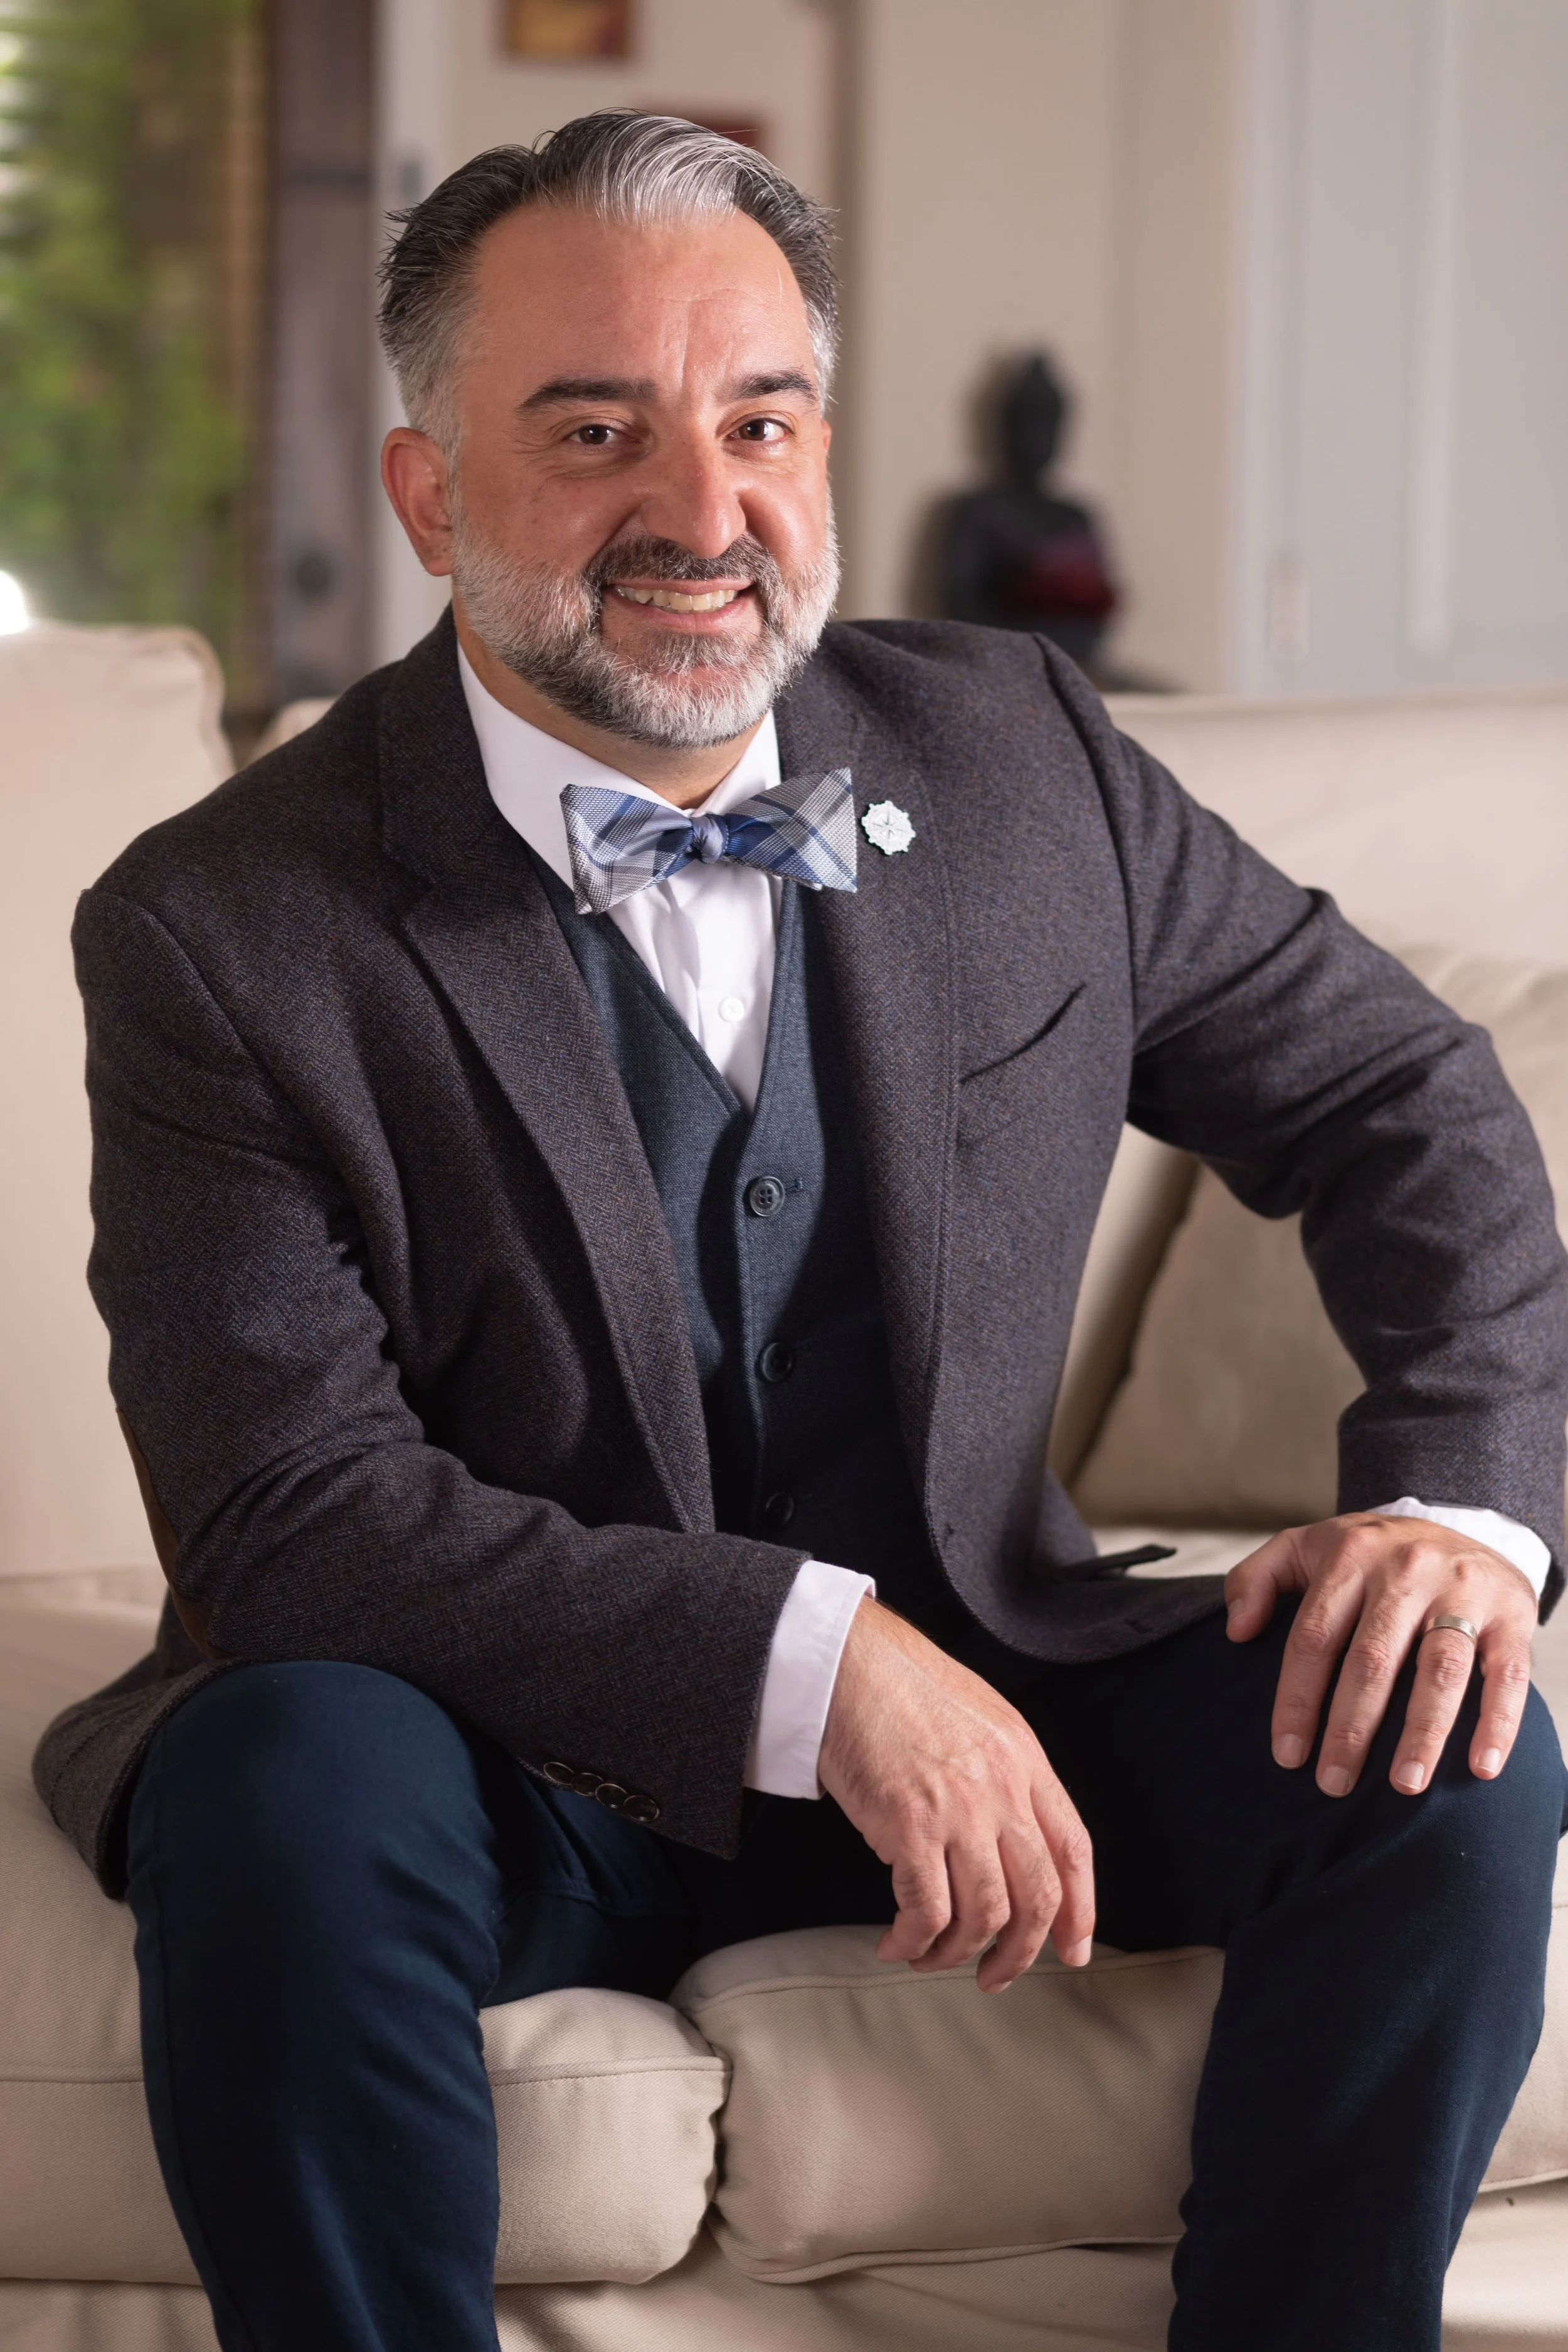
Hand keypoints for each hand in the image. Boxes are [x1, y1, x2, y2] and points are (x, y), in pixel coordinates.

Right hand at [817, 1597, 1093, 1990]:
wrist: (849, 1663)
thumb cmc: (903, 1687)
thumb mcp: (982, 1720)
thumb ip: (1005, 1775)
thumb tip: (1010, 1839)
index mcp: (1025, 1761)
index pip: (1074, 1850)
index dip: (1080, 1911)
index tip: (1072, 1950)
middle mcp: (1003, 1790)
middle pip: (1037, 1897)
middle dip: (1019, 1954)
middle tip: (994, 1976)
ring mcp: (959, 1810)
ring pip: (984, 1915)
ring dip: (957, 1953)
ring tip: (929, 1956)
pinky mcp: (910, 1826)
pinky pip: (927, 1912)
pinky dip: (913, 1941)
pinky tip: (895, 1943)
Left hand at [1225, 1514, 1537, 1797]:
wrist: (1460, 1523)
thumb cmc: (1371, 1553)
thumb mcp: (1305, 1545)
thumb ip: (1256, 1579)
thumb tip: (1236, 1631)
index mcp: (1350, 1557)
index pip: (1314, 1637)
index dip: (1298, 1699)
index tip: (1287, 1755)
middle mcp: (1406, 1571)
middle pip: (1373, 1659)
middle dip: (1350, 1728)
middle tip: (1333, 1784)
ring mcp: (1461, 1592)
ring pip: (1439, 1669)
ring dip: (1421, 1732)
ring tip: (1403, 1785)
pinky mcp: (1510, 1615)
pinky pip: (1506, 1674)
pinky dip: (1497, 1722)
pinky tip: (1482, 1767)